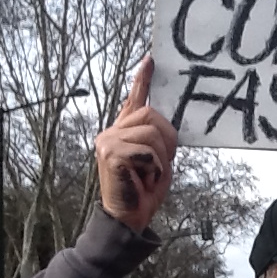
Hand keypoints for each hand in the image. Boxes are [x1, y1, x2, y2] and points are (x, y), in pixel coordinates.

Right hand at [94, 56, 177, 232]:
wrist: (129, 217)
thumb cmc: (145, 190)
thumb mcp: (158, 159)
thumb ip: (158, 138)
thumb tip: (167, 123)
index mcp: (124, 131)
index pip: (133, 100)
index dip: (142, 79)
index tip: (151, 60)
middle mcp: (112, 131)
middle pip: (151, 113)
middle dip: (168, 137)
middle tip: (165, 160)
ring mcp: (107, 141)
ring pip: (152, 132)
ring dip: (162, 156)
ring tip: (151, 173)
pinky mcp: (110, 153)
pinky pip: (147, 149)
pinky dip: (155, 166)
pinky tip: (144, 179)